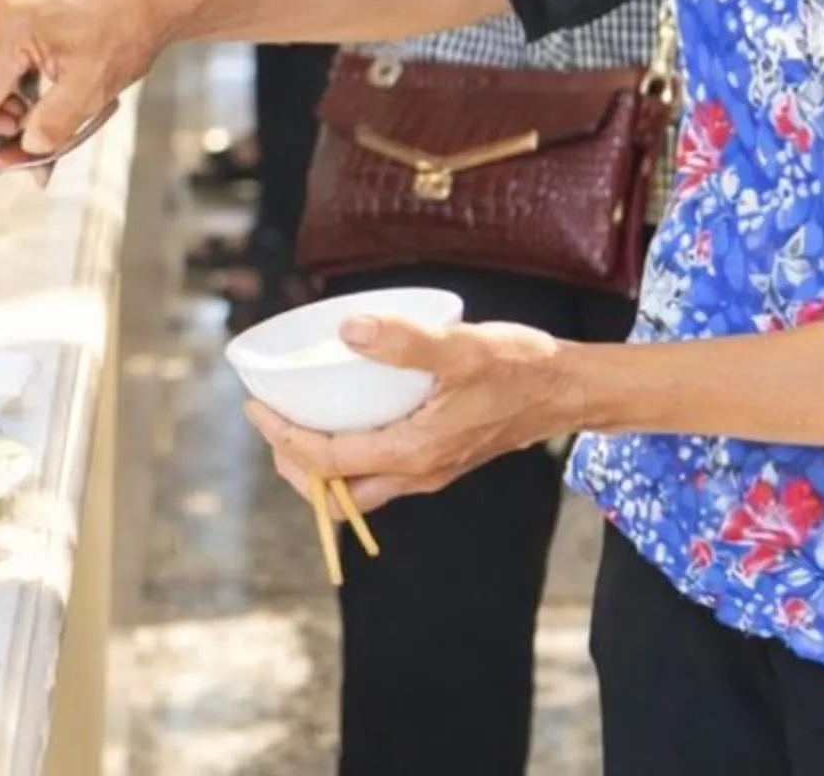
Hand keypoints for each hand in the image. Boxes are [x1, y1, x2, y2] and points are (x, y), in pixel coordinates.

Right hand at [0, 0, 166, 170]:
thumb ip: (54, 123)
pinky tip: (28, 110)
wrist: (142, 4)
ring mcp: (2, 18)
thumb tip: (28, 147)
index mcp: (11, 30)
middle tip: (5, 144)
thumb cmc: (123, 31)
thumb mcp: (92, 88)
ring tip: (26, 127)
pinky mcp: (11, 24)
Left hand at [241, 315, 580, 513]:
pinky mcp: (441, 458)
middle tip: (272, 419)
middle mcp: (418, 473)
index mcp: (413, 454)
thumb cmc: (521, 368)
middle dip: (295, 464)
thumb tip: (347, 331)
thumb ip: (405, 340)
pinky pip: (381, 471)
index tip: (255, 405)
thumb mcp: (461, 347)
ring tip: (298, 420)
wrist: (568, 390)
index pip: (326, 462)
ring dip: (321, 464)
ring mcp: (431, 470)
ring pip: (359, 486)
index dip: (282, 436)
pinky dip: (351, 453)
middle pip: (336, 493)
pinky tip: (349, 416)